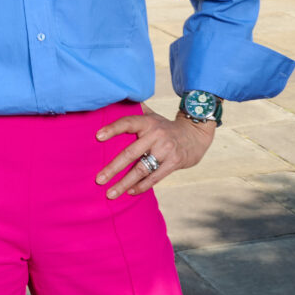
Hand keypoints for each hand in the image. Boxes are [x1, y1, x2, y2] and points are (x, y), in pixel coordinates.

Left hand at [94, 104, 215, 198]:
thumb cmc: (165, 127)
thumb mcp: (152, 115)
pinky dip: (141, 186)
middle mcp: (156, 135)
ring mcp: (166, 149)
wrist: (195, 135)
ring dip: (125, 183)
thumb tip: (114, 100)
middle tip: (98, 180)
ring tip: (111, 193)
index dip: (113, 129)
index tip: (98, 137)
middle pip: (131, 153)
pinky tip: (129, 192)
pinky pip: (154, 177)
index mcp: (148, 122)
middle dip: (113, 168)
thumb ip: (135, 110)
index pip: (128, 123)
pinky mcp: (174, 162)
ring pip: (141, 169)